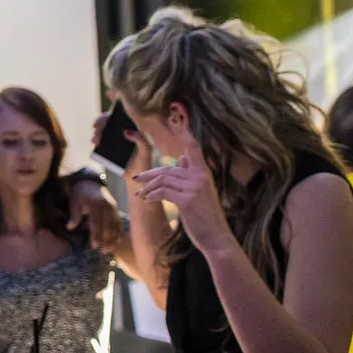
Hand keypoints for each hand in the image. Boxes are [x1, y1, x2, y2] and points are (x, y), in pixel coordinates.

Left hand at [68, 180, 123, 251]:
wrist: (90, 182)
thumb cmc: (80, 194)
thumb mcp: (74, 202)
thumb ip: (74, 215)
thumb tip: (70, 227)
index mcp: (96, 204)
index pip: (97, 222)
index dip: (96, 235)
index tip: (94, 246)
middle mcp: (107, 206)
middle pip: (108, 226)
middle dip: (107, 240)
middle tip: (104, 252)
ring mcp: (113, 208)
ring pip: (115, 225)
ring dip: (114, 238)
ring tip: (110, 250)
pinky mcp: (116, 209)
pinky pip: (119, 222)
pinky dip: (119, 232)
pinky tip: (118, 242)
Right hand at [93, 110, 152, 176]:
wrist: (136, 178)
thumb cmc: (144, 162)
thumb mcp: (146, 150)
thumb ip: (140, 140)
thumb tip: (126, 131)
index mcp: (131, 129)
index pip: (120, 115)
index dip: (111, 113)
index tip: (106, 117)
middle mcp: (120, 133)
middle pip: (108, 122)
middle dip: (100, 123)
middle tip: (96, 129)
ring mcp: (112, 141)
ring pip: (101, 132)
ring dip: (96, 134)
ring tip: (95, 140)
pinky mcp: (106, 150)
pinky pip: (98, 143)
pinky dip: (95, 142)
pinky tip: (96, 144)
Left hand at [132, 115, 234, 253]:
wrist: (217, 238)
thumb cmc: (206, 216)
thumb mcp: (201, 192)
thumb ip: (191, 173)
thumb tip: (183, 157)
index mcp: (204, 172)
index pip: (192, 146)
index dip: (183, 130)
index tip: (175, 114)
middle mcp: (201, 176)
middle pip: (168, 167)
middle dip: (149, 173)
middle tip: (136, 179)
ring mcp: (195, 187)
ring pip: (163, 179)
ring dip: (147, 187)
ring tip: (140, 195)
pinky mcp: (188, 200)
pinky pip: (162, 191)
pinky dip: (151, 195)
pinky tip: (147, 200)